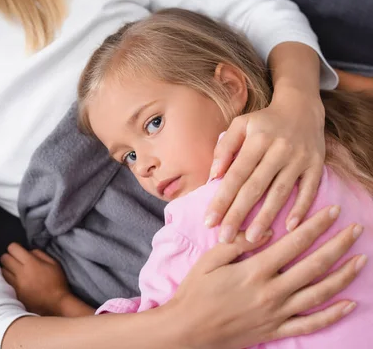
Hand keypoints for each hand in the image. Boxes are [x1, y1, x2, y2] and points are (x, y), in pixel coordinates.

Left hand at [1, 243, 70, 315]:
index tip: (19, 251)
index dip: (15, 247)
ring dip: (7, 268)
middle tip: (16, 260)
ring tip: (14, 270)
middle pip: (4, 258)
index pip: (13, 248)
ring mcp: (16, 285)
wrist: (56, 304)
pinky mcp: (14, 294)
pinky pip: (5, 283)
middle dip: (9, 256)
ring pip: (2, 271)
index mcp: (31, 263)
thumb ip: (39, 254)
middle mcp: (21, 273)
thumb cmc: (57, 282)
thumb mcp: (54, 263)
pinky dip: (7, 279)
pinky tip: (15, 280)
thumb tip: (27, 251)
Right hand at [166, 205, 364, 348]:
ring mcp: (276, 314)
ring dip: (343, 276)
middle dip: (338, 245)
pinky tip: (349, 304)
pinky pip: (310, 325)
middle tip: (356, 229)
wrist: (188, 330)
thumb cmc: (195, 292)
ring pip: (319, 294)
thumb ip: (237, 245)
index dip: (316, 226)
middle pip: (314, 266)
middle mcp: (271, 292)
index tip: (332, 211)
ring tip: (361, 260)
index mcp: (254, 271)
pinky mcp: (275, 331)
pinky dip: (332, 316)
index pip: (294, 243)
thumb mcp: (209, 261)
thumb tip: (265, 231)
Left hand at [206, 87, 325, 242]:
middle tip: (225, 238)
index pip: (235, 175)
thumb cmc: (264, 121)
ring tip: (251, 239)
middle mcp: (278, 150)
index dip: (222, 199)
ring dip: (266, 218)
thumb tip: (213, 176)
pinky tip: (290, 228)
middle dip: (238, 214)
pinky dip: (300, 209)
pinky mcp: (316, 165)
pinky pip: (308, 191)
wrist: (302, 107)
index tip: (209, 221)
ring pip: (280, 193)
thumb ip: (224, 148)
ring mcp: (299, 159)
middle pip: (255, 187)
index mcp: (256, 140)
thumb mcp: (240, 125)